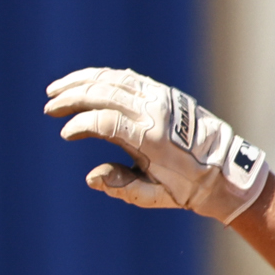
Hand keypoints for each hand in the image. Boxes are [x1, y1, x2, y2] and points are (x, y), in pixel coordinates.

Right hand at [44, 68, 273, 221]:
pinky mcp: (164, 92)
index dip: (81, 125)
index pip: (105, 122)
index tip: (66, 133)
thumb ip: (121, 186)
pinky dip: (102, 77)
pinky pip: (127, 78)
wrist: (225, 169)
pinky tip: (84, 82)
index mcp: (152, 139)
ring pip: (114, 79)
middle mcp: (156, 113)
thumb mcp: (155, 196)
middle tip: (49, 106)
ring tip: (57, 89)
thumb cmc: (187, 188)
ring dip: (82, 81)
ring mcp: (161, 98)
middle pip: (104, 93)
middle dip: (73, 97)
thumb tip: (91, 176)